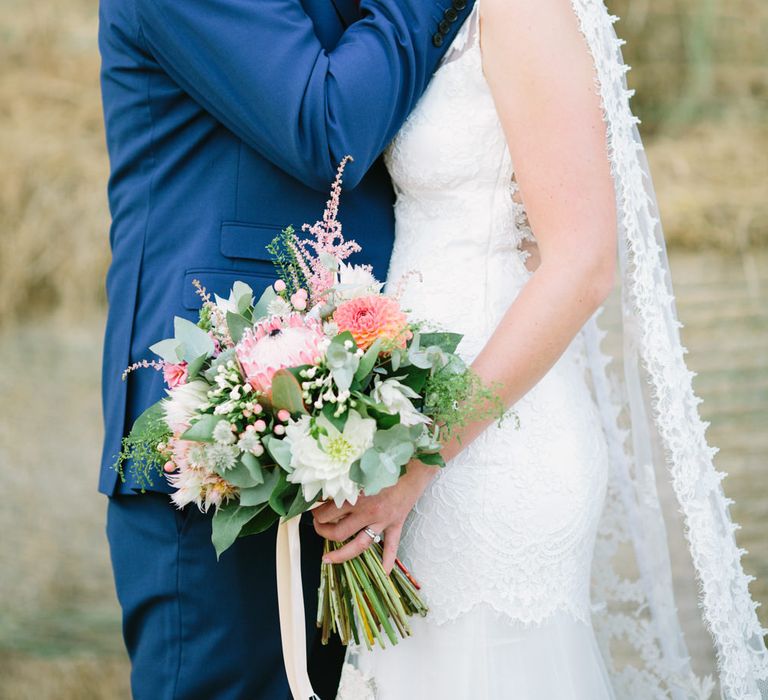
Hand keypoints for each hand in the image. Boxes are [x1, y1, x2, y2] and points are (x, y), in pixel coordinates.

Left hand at [312, 460, 436, 572]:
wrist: (415, 464)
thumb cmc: (386, 461)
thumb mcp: (361, 469)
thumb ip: (344, 481)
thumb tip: (324, 489)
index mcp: (357, 497)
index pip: (328, 512)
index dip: (316, 513)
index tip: (313, 509)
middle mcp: (368, 512)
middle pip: (338, 532)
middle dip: (323, 532)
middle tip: (318, 527)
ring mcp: (383, 521)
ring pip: (359, 546)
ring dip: (341, 554)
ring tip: (327, 558)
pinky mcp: (396, 523)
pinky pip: (392, 546)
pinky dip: (388, 560)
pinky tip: (384, 572)